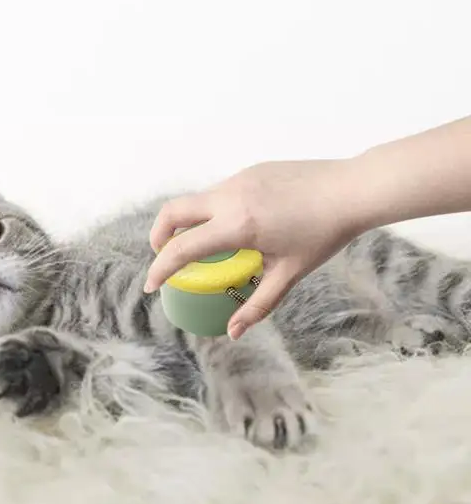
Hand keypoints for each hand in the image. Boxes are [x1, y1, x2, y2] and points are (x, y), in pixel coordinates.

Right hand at [143, 159, 360, 338]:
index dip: (160, 268)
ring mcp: (239, 180)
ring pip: (196, 200)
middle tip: (164, 257)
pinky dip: (212, 211)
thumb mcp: (289, 274)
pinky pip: (219, 192)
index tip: (152, 285)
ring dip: (188, 223)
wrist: (352, 189)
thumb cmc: (324, 234)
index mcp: (237, 226)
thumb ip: (258, 304)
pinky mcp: (250, 172)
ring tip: (203, 246)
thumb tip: (233, 331)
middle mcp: (230, 197)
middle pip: (172, 212)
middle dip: (159, 235)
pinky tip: (237, 226)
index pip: (182, 248)